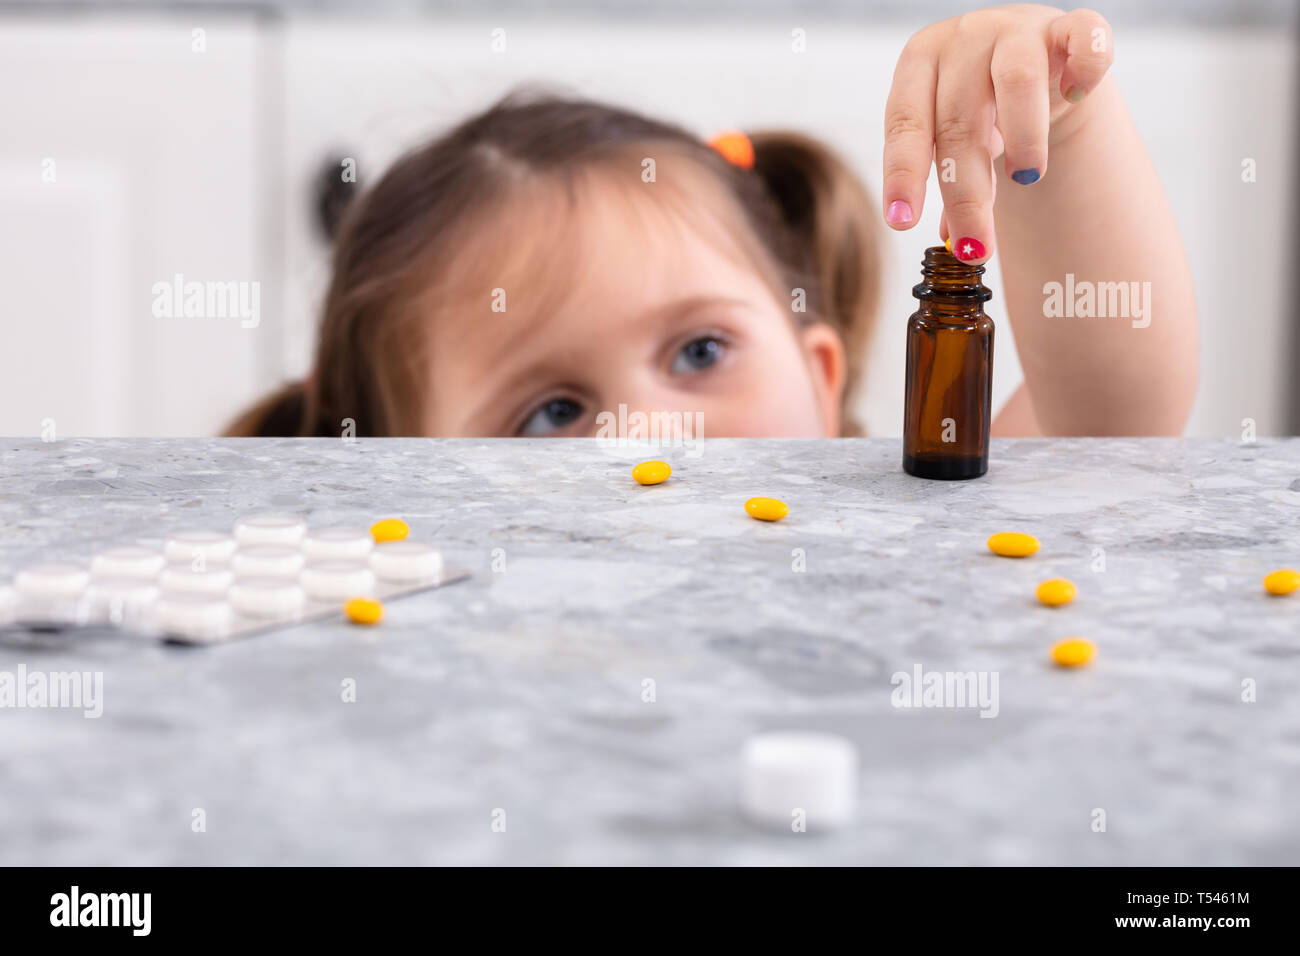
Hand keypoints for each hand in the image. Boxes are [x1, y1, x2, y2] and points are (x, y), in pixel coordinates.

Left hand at [882, 5, 1114, 263]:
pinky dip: (1085, 67)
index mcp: (920, 62)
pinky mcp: (1069, 26)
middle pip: (959, 118)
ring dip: (1022, 136)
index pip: (905, 123)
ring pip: (1017, 78)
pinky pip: (1085, 38)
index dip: (903, 174)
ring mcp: (1018, 28)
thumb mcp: (956, 142)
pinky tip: (1077, 96)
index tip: (902, 223)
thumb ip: (951, 185)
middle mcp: (964, 39)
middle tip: (975, 247)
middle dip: (966, 192)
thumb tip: (953, 242)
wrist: (1036, 59)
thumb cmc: (982, 107)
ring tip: (1026, 178)